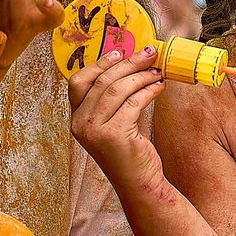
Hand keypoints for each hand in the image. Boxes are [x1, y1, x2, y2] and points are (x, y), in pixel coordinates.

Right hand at [66, 46, 165, 194]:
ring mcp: (94, 130)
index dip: (100, 63)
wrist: (140, 184)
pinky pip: (133, 102)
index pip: (79, 81)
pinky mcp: (113, 135)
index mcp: (76, 118)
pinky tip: (159, 87)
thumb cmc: (131, 151)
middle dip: (129, 63)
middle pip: (101, 81)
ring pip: (117, 89)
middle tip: (149, 54)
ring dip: (141, 75)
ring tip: (157, 72)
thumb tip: (133, 63)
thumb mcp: (118, 119)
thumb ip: (118, 96)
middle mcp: (79, 124)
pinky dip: (149, 90)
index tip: (120, 52)